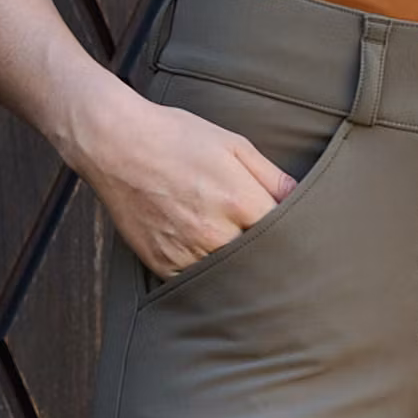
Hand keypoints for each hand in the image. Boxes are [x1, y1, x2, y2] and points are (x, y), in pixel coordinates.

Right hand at [76, 77, 297, 280]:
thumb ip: (272, 176)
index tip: (296, 235)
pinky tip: (207, 254)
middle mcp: (214, 233)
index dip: (292, 234)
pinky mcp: (163, 264)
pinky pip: (196, 280)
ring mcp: (186, 252)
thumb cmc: (176, 137)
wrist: (115, 144)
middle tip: (273, 250)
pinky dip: (205, 272)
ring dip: (237, 267)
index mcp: (239, 201)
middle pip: (259, 260)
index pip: (284, 234)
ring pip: (229, 275)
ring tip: (235, 249)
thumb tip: (302, 199)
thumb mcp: (233, 145)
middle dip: (267, 254)